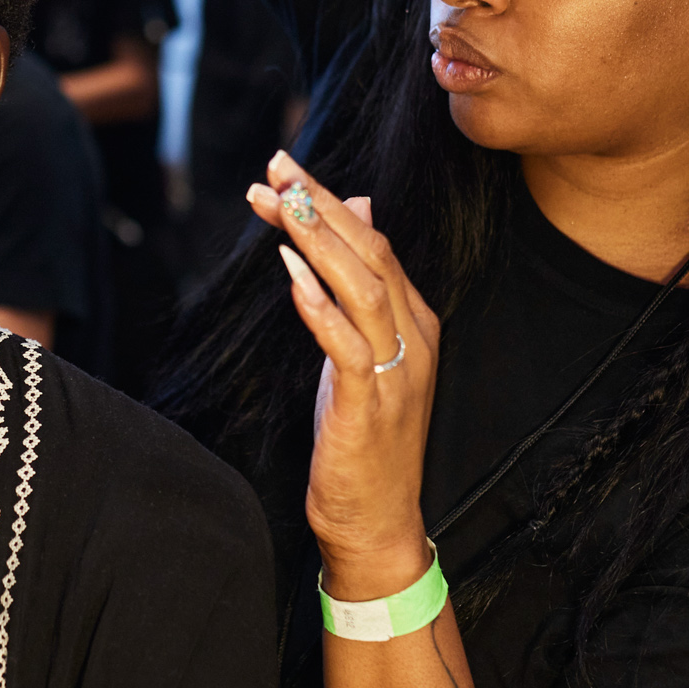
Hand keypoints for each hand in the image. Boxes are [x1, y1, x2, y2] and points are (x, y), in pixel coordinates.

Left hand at [246, 153, 439, 597]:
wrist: (377, 520)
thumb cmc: (363, 437)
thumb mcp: (359, 352)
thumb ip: (358, 287)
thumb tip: (356, 211)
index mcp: (413, 320)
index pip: (373, 241)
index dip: (327, 201)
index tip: (281, 169)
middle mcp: (413, 336)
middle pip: (369, 252)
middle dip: (318, 205)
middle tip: (274, 167)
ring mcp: (396, 370)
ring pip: (362, 287)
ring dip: (318, 241)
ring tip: (278, 203)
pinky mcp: (371, 405)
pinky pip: (348, 345)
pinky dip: (320, 306)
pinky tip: (291, 274)